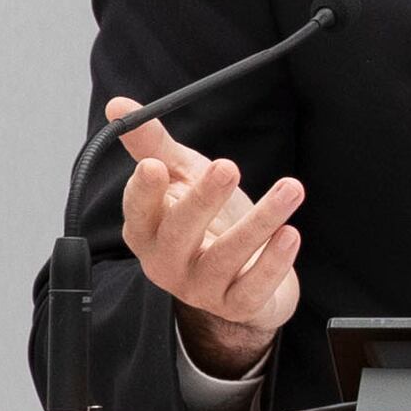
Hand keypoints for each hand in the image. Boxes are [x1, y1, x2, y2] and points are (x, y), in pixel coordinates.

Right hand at [107, 97, 302, 373]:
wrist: (242, 278)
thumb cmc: (208, 222)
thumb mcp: (182, 179)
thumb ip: (154, 146)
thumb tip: (119, 104)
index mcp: (149, 232)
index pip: (138, 213)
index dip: (144, 192)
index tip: (155, 165)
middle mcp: (168, 263)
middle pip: (180, 234)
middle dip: (202, 200)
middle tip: (226, 166)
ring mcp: (201, 288)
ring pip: (226, 258)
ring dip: (259, 222)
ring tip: (290, 189)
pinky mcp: (236, 306)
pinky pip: (253, 288)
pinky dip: (273, 263)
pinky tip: (291, 234)